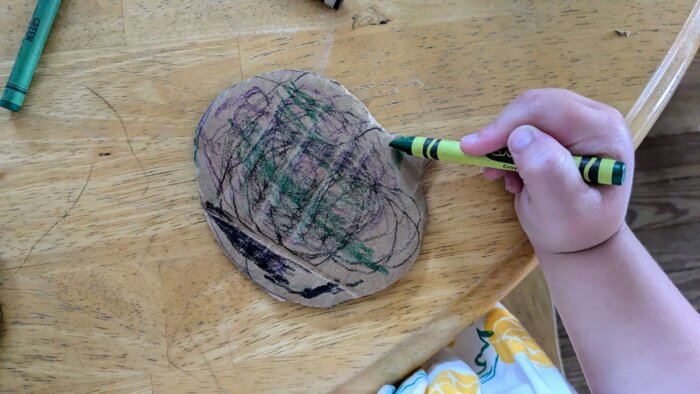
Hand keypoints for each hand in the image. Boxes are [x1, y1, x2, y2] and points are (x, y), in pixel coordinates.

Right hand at [460, 89, 634, 253]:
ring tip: (498, 176)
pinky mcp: (561, 130)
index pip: (548, 109)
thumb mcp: (562, 210)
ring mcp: (578, 122)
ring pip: (525, 113)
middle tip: (482, 164)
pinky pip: (524, 124)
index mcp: (603, 131)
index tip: (474, 150)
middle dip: (502, 133)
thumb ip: (546, 172)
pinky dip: (507, 147)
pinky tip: (509, 174)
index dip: (507, 124)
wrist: (580, 240)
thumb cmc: (575, 229)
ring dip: (503, 143)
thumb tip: (520, 135)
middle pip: (535, 106)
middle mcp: (594, 118)